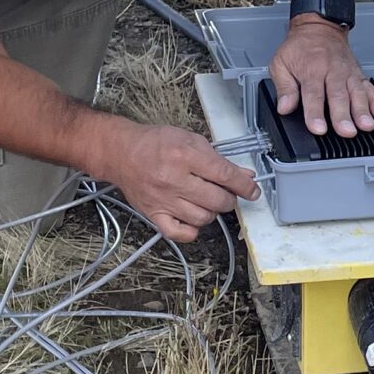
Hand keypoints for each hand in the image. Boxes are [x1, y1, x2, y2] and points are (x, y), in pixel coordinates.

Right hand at [108, 122, 257, 243]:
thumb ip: (218, 159)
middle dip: (228, 198)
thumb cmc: (155, 144)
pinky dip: (192, 230)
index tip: (252, 190)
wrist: (121, 153)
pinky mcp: (153, 214)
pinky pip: (179, 233)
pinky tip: (192, 218)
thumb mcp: (191, 141)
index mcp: (185, 156)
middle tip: (224, 192)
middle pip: (217, 200)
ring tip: (206, 201)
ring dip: (212, 212)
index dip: (245, 186)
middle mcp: (174, 180)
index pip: (225, 175)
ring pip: (203, 218)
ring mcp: (163, 200)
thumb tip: (244, 176)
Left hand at [270, 13, 373, 137]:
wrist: (319, 27)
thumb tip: (284, 107)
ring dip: (363, 110)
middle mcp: (332, 71)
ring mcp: (348, 73)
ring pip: (357, 93)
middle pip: (338, 96)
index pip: (313, 94)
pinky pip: (370, 88)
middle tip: (347, 131)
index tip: (318, 128)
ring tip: (366, 125)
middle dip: (343, 115)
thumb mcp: (281, 63)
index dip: (315, 113)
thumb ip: (284, 87)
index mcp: (312, 69)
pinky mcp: (359, 75)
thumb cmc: (300, 48)